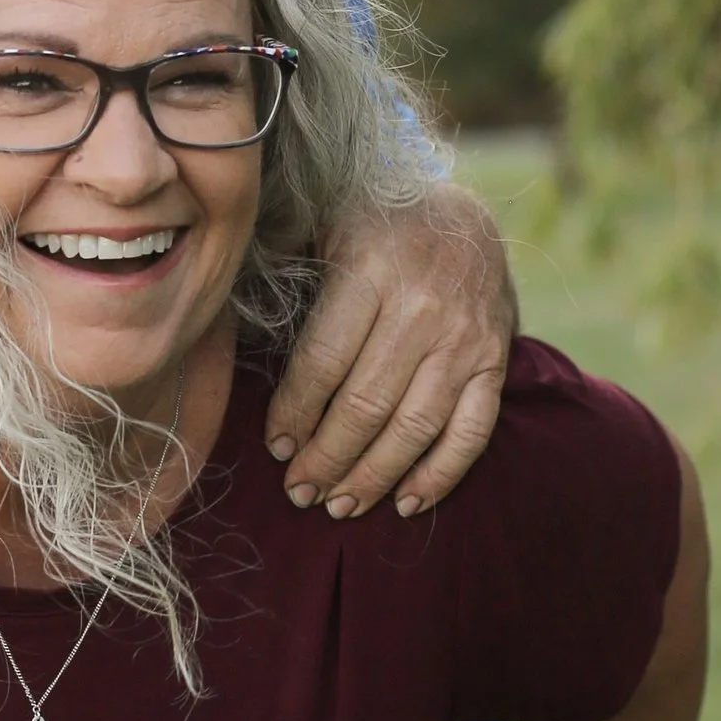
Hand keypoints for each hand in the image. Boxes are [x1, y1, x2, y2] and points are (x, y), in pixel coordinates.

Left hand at [264, 185, 517, 518]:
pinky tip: (406, 503)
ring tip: (338, 505)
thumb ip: (282, 266)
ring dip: (372, 477)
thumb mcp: (324, 224)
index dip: (295, 414)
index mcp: (371, 271)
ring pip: (415, 428)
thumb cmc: (377, 227)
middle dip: (326, 459)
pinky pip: (472, 432)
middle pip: (366, 406)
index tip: (276, 448)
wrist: (470, 215)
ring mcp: (466, 339)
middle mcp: (423, 308)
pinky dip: (440, 476)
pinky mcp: (497, 362)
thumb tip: (223, 311)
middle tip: (299, 491)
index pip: (323, 363)